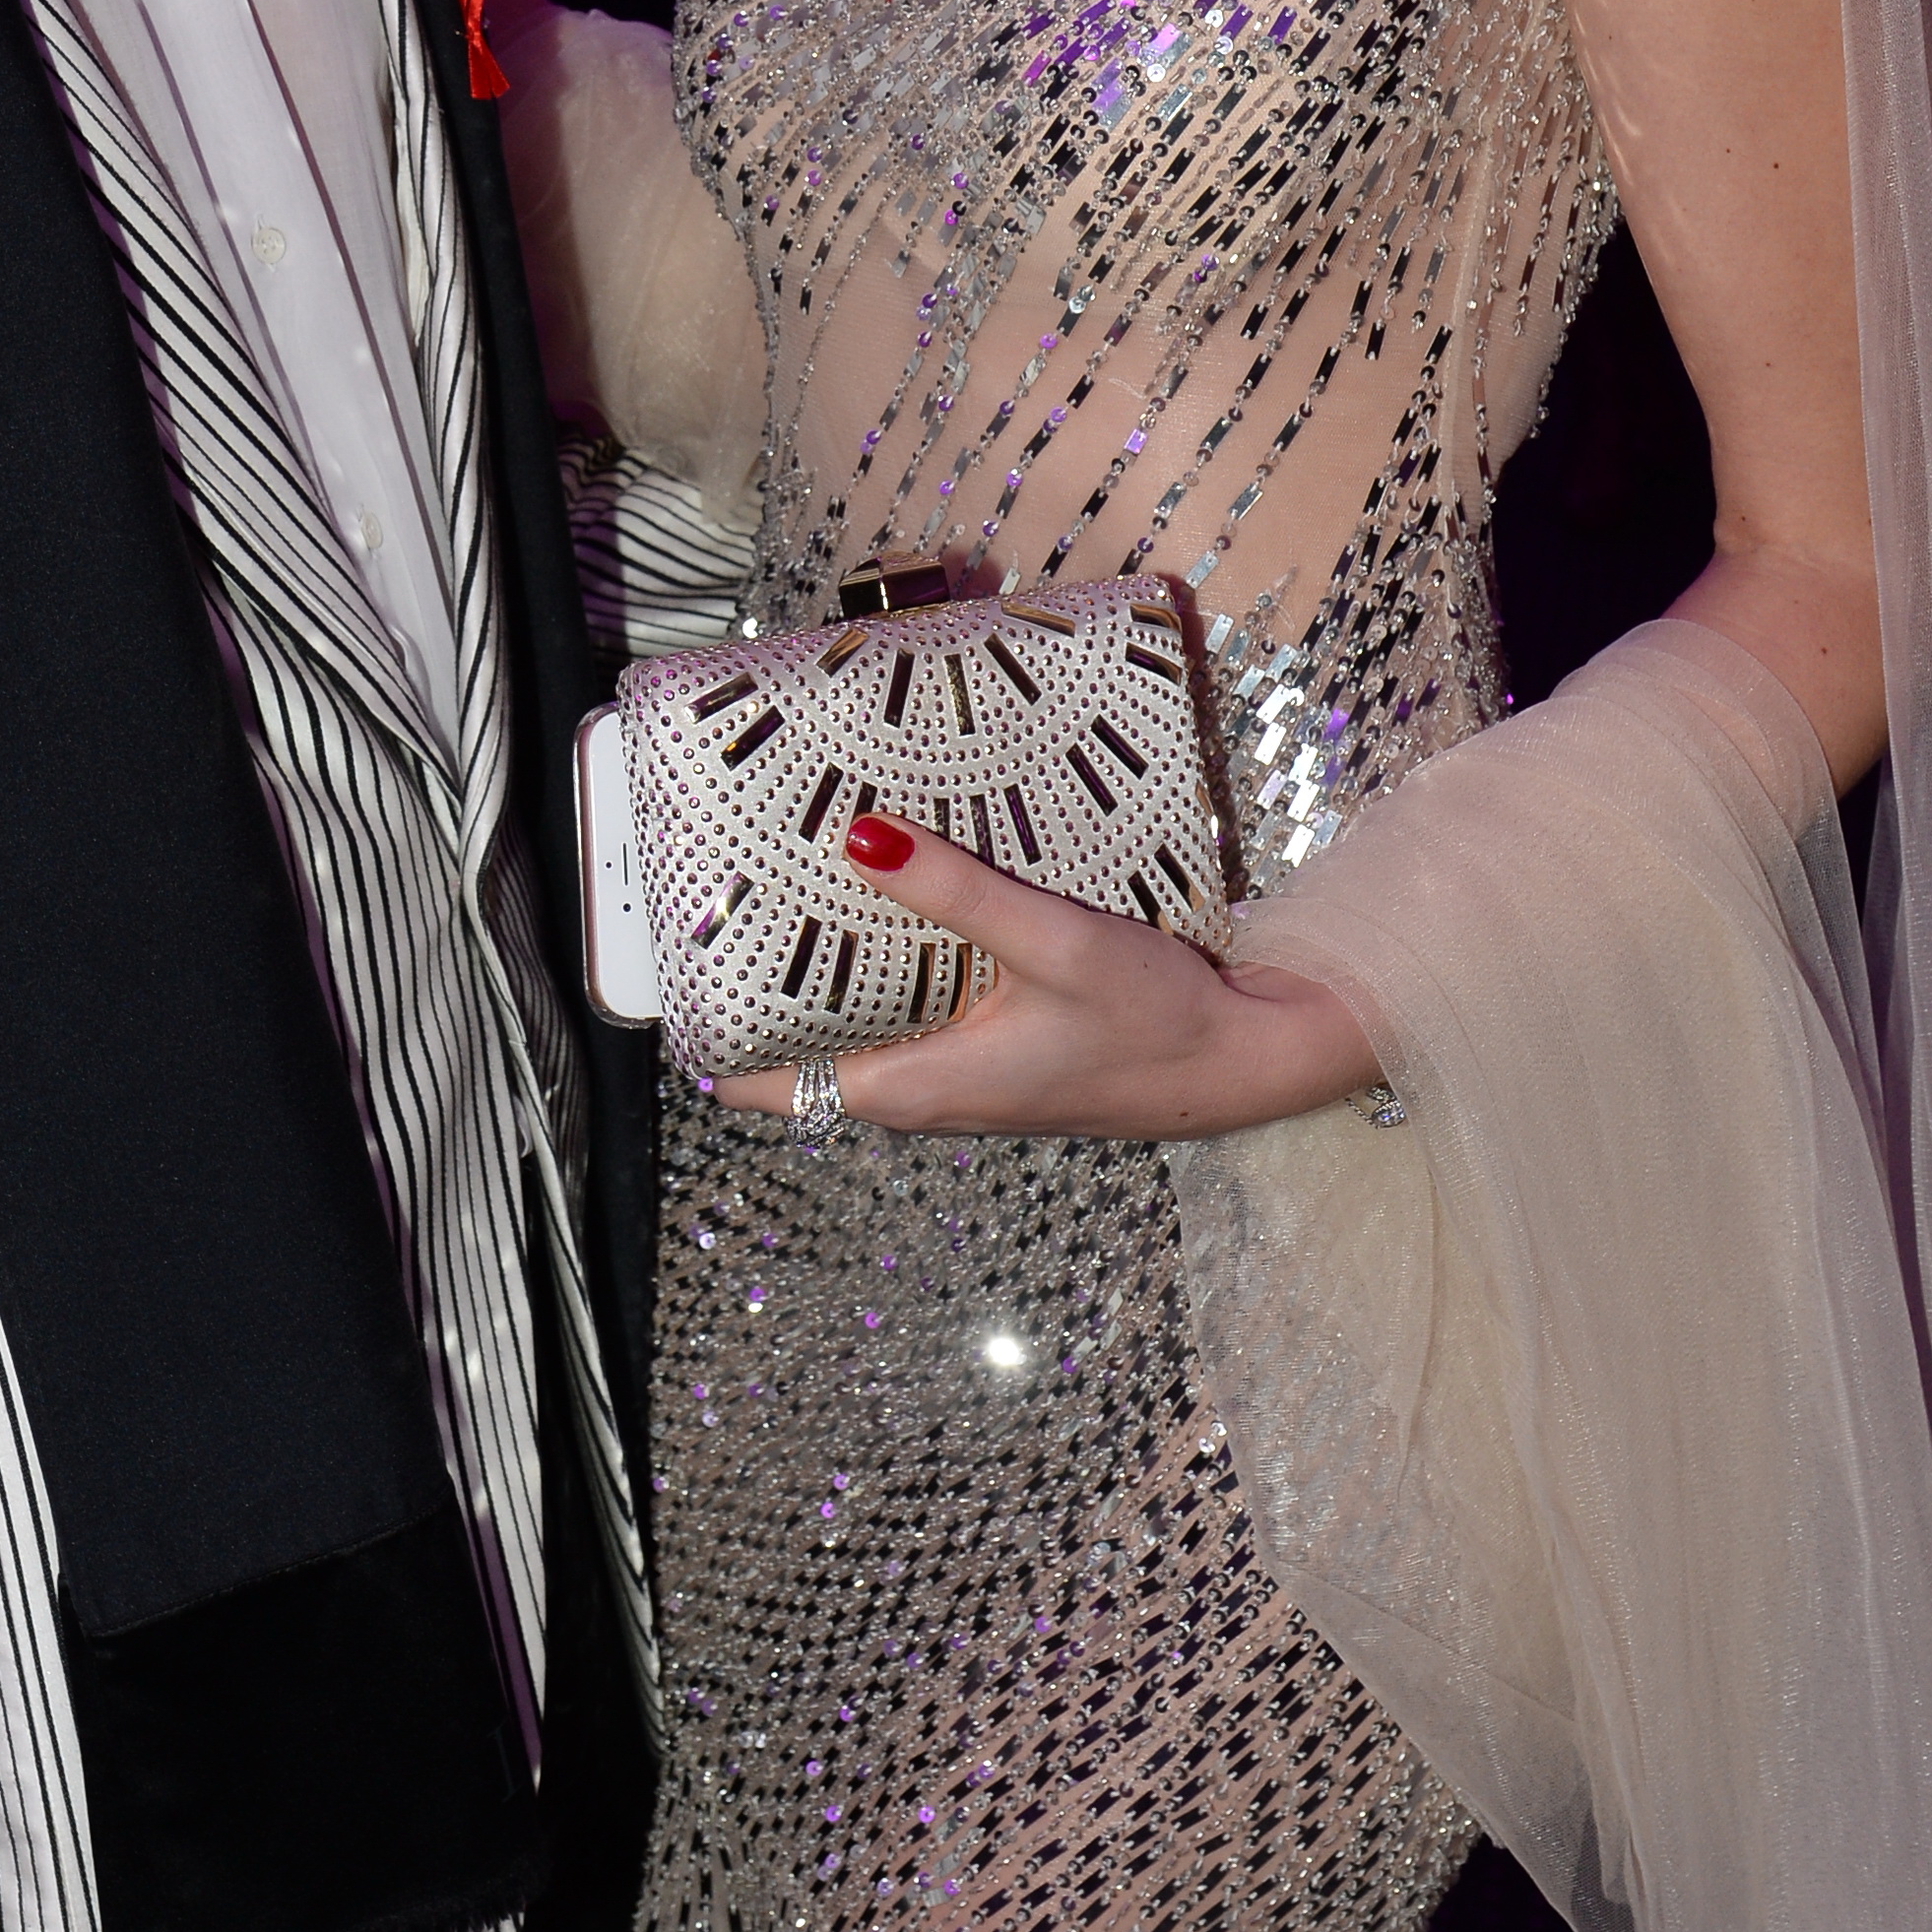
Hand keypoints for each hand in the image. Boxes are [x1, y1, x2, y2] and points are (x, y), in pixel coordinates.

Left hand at [712, 814, 1377, 1142]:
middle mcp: (927, 1095)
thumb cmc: (1154, 1019)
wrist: (1247, 1058)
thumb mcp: (1049, 942)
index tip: (684, 956)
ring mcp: (963, 1076)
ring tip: (797, 874)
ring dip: (832, 967)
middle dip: (767, 979)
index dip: (715, 1033)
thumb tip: (856, 836)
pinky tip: (900, 895)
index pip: (770, 1089)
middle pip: (808, 1049)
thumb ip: (954, 891)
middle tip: (734, 886)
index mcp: (916, 1089)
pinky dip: (891, 963)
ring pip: (863, 1026)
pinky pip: (915, 1010)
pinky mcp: (998, 1051)